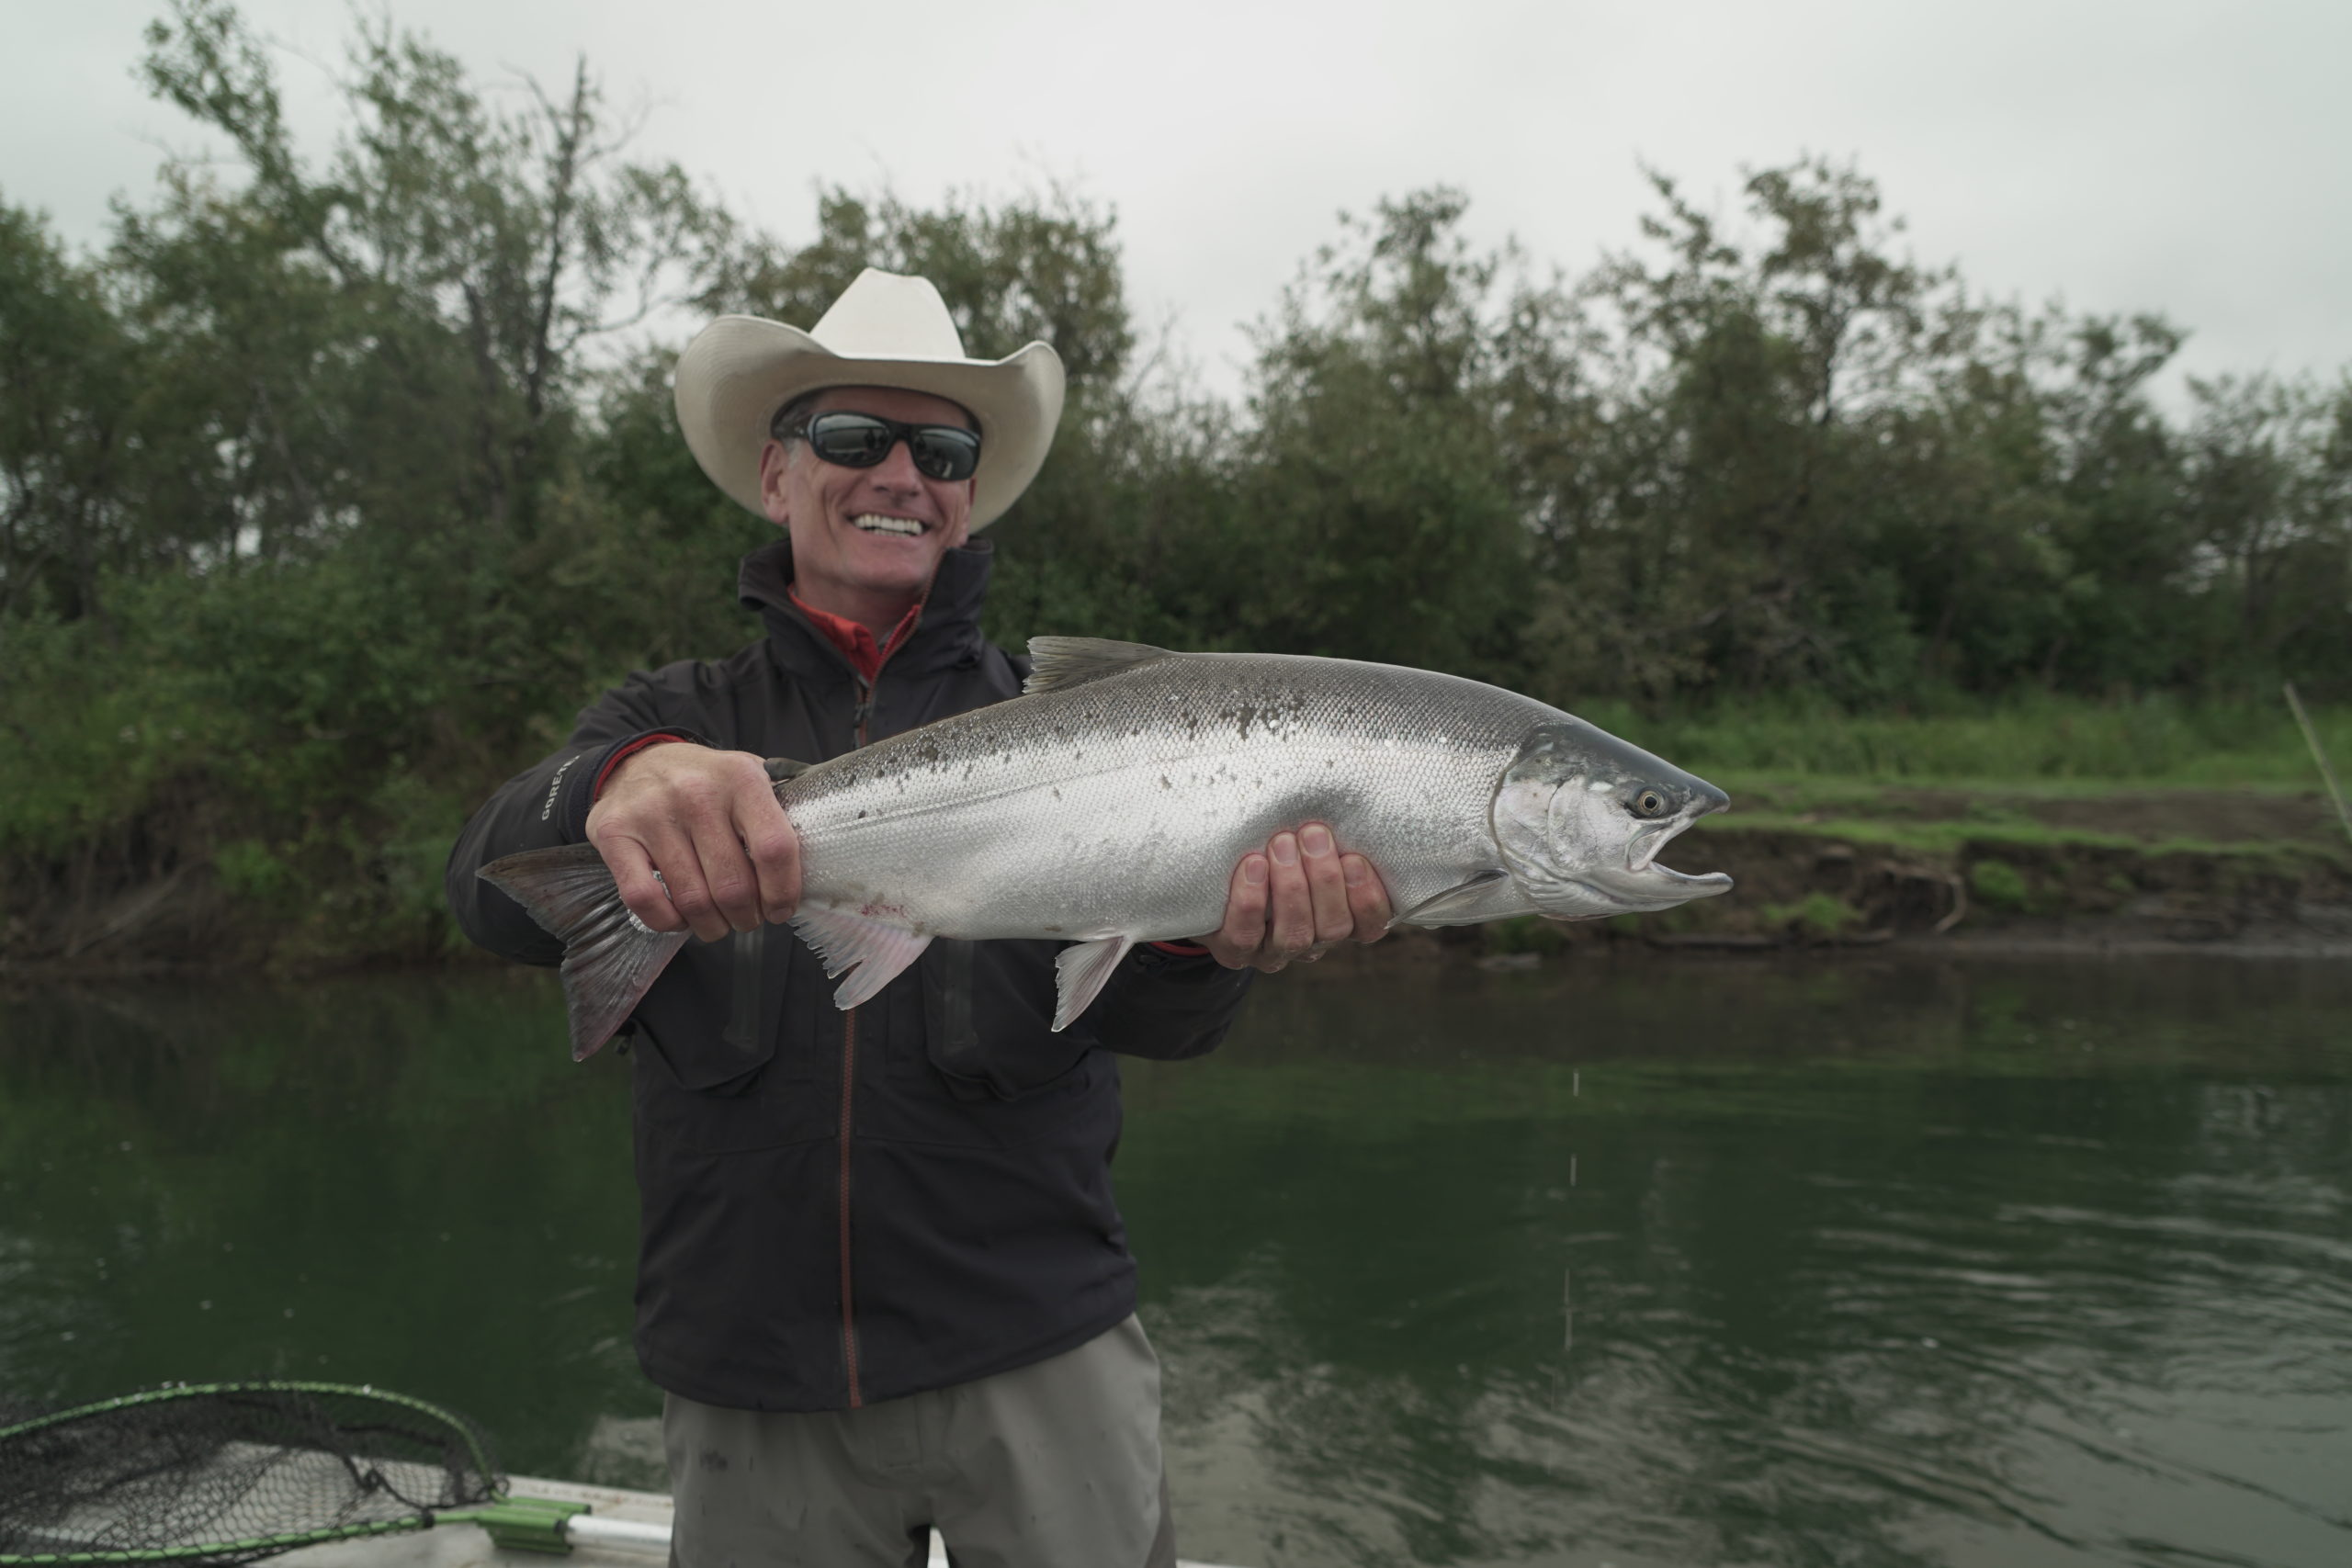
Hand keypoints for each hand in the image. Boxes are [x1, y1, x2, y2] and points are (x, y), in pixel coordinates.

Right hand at [584, 746, 801, 942]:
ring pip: (692, 899)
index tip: (781, 909)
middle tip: (748, 919)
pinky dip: (668, 922)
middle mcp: (695, 792)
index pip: (774, 850)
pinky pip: (645, 900)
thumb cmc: (707, 783)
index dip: (783, 893)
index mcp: (741, 778)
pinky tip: (680, 918)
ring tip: (717, 924)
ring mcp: (652, 812)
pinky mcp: (615, 834)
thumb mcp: (750, 778)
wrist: (638, 761)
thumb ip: (779, 813)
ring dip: (711, 926)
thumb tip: (819, 861)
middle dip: (746, 917)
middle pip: (733, 885)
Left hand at [1198, 822, 1392, 972]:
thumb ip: (1326, 834)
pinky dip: (1251, 901)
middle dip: (1325, 879)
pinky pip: (1245, 936)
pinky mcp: (1235, 951)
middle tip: (1313, 834)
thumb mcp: (1305, 845)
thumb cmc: (1272, 852)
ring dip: (1291, 888)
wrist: (1213, 883)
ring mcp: (1273, 951)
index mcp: (1339, 920)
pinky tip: (1252, 866)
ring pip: (1294, 934)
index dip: (1368, 897)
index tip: (1355, 859)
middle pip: (1333, 927)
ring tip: (1282, 844)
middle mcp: (1312, 942)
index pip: (1370, 925)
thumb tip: (1340, 786)